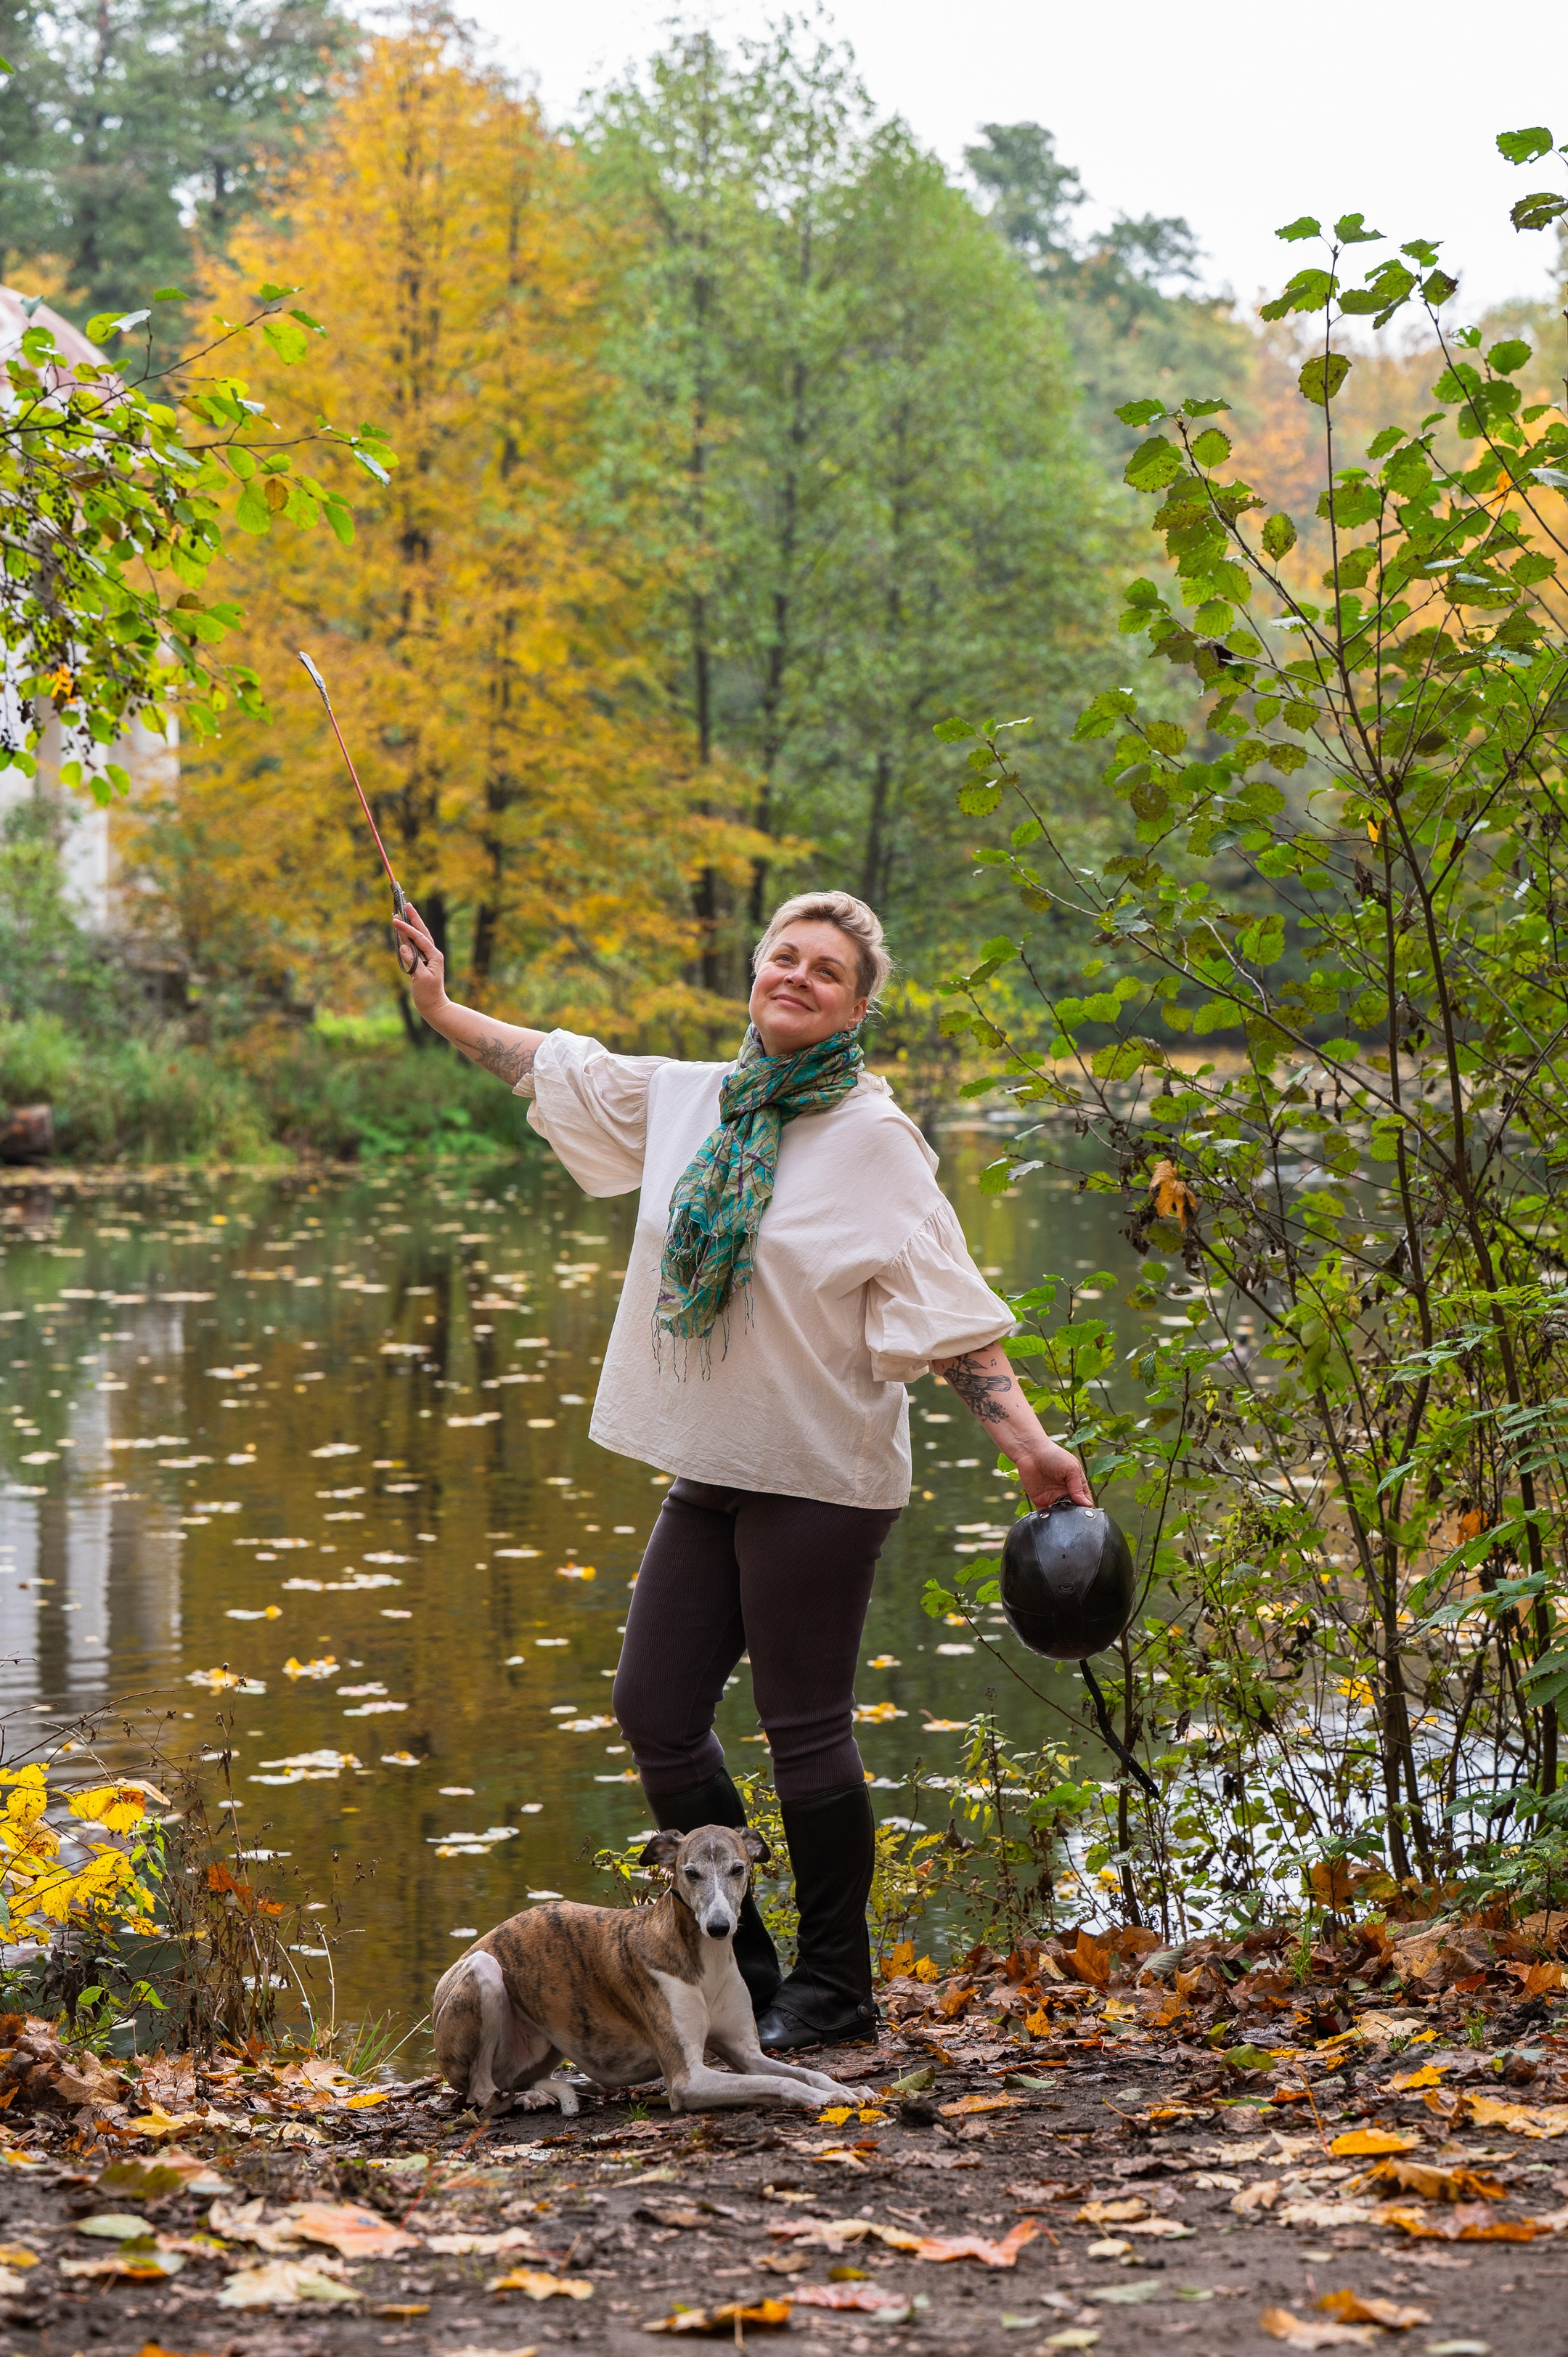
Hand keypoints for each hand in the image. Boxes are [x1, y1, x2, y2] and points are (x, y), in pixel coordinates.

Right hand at [393, 900, 443, 1015]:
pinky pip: (415, 946)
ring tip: (404, 913)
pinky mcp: (422, 963)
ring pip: (419, 937)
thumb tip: (403, 947)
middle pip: (422, 932)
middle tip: (406, 904)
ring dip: (411, 925)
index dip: (407, 928)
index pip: (419, 938)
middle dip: (414, 918)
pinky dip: (408, 937)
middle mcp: (432, 954)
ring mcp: (428, 958)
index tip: (395, 920)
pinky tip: (403, 932)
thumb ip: (413, 962)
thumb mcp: (420, 978)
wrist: (434, 1007)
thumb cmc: (428, 995)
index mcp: (434, 956)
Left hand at [1013, 1437, 1092, 1511]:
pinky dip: (1048, 1519)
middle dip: (1074, 1515)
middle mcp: (1065, 1492)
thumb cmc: (1053, 1455)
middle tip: (1074, 1518)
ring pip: (1061, 1514)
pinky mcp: (1040, 1501)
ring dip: (1062, 1518)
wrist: (1030, 1452)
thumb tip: (1086, 1504)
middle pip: (1073, 1509)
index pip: (1085, 1500)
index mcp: (1076, 1484)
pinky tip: (1051, 1520)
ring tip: (1063, 1519)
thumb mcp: (1071, 1468)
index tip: (1087, 1515)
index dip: (1086, 1508)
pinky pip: (1046, 1514)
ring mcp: (1053, 1497)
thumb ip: (1077, 1486)